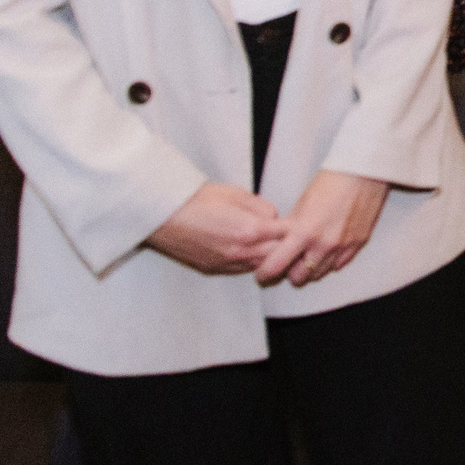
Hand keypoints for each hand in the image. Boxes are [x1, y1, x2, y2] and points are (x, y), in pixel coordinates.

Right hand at [147, 182, 286, 275]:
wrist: (165, 214)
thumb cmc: (198, 199)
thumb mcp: (237, 194)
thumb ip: (261, 207)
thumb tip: (273, 217)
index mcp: (249, 230)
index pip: (285, 235)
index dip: (294, 229)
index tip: (300, 224)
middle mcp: (240, 251)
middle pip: (277, 256)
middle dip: (286, 247)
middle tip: (292, 238)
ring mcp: (226, 263)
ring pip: (260, 266)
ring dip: (269, 257)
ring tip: (273, 245)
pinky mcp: (214, 269)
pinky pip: (242, 270)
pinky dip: (251, 262)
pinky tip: (252, 251)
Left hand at [255, 171, 389, 287]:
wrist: (364, 171)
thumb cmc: (331, 181)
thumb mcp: (302, 203)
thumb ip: (289, 227)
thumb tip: (278, 243)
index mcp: (304, 232)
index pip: (276, 266)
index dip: (265, 273)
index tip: (262, 273)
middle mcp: (323, 244)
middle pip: (299, 277)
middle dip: (290, 272)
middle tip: (289, 263)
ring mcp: (342, 247)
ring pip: (319, 274)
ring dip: (310, 268)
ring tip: (308, 254)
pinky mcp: (358, 244)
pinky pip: (338, 265)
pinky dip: (330, 261)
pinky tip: (326, 249)